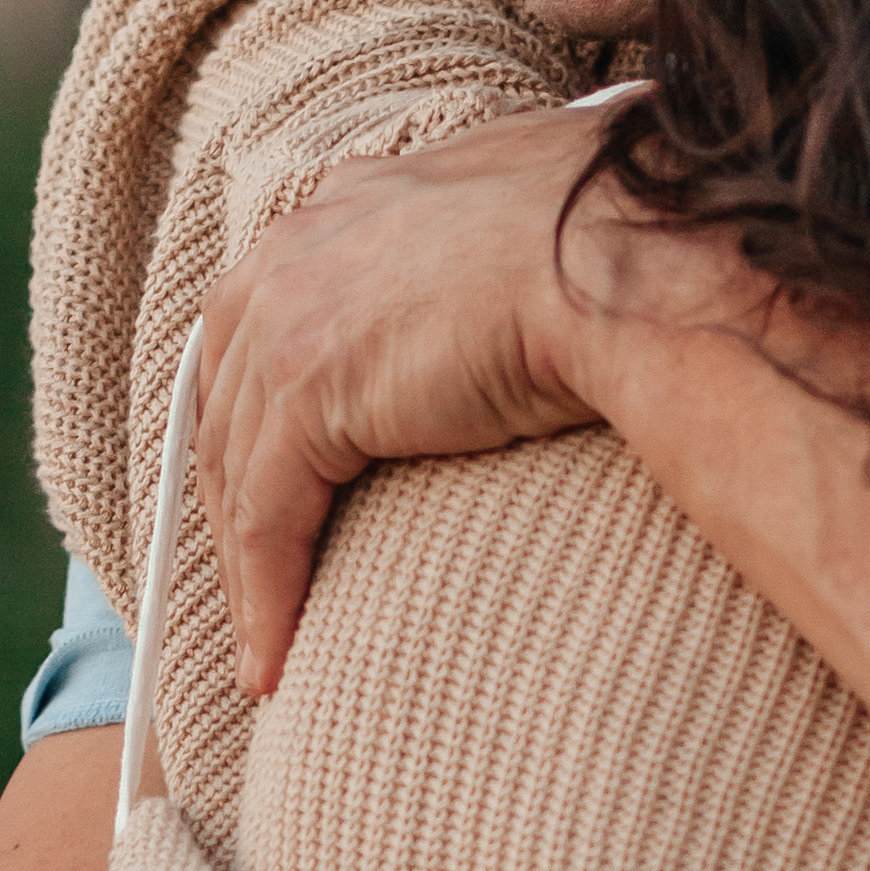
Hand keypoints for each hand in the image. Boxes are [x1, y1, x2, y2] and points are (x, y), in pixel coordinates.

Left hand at [196, 102, 761, 694]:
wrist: (639, 259)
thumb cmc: (620, 248)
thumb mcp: (524, 231)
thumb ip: (476, 258)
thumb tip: (510, 296)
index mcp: (345, 206)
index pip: (265, 332)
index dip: (260, 429)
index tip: (269, 501)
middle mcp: (297, 250)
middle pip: (231, 407)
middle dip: (235, 511)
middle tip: (258, 593)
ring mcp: (292, 317)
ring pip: (239, 475)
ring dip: (248, 575)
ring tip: (269, 650)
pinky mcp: (308, 389)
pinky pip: (269, 520)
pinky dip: (268, 599)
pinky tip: (275, 663)